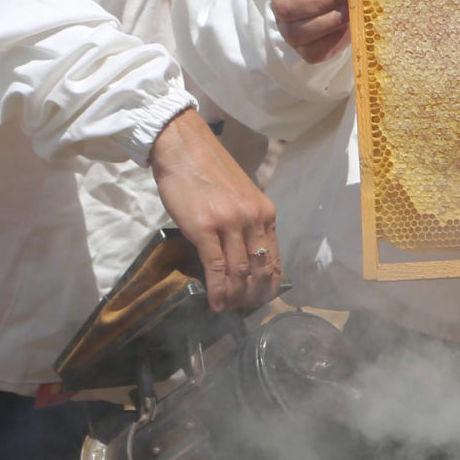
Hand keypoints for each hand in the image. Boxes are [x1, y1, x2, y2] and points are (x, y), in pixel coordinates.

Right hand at [150, 108, 280, 311]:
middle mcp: (254, 218)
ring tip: (229, 309)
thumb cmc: (208, 172)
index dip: (269, 284)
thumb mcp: (240, 197)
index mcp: (265, 212)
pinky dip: (218, 289)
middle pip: (261, 268)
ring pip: (241, 271)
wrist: (184, 149)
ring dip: (236, 296)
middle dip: (254, 295)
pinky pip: (217, 267)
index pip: (275, 257)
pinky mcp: (206, 228)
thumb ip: (246, 223)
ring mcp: (231, 223)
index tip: (261, 299)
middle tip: (243, 310)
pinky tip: (215, 303)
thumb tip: (244, 255)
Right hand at [272, 0, 360, 63]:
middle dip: (323, 1)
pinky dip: (331, 42)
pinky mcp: (303, 49)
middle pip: (289, 7)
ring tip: (350, 10)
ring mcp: (288, 28)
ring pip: (298, 31)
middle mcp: (280, 2)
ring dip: (329, 21)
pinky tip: (345, 28)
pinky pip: (313, 52)